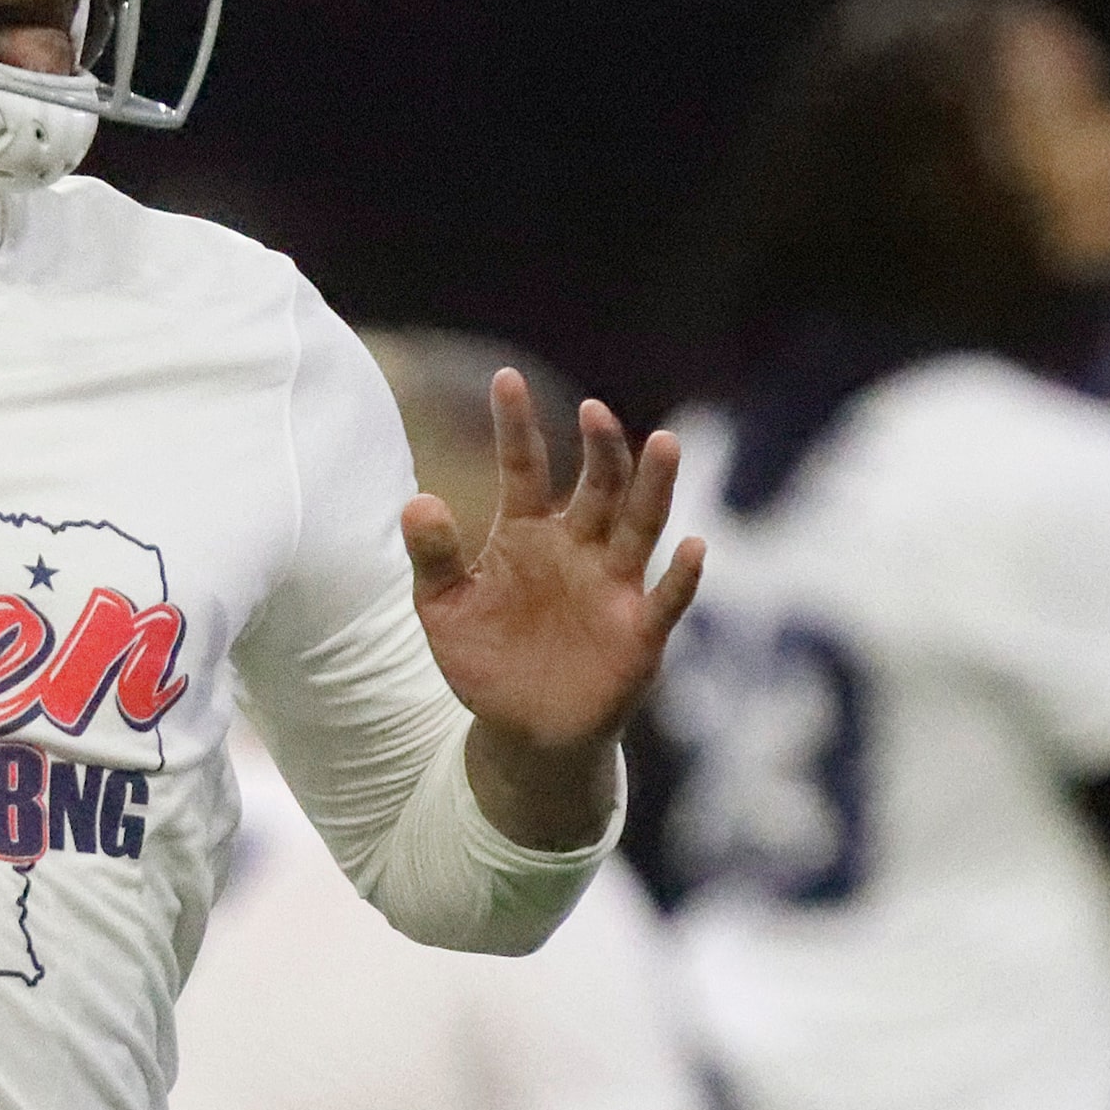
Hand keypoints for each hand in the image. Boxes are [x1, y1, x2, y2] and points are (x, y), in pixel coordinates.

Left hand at [406, 371, 704, 846]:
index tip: (506, 379)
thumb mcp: (444, 608)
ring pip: (641, 524)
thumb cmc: (485, 658)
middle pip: (596, 486)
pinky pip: (667, 597)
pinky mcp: (640, 630)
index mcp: (525, 533)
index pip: (523, 468)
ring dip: (652, 486)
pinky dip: (682, 575)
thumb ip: (434, 556)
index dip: (517, 427)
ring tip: (661, 442)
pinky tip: (694, 548)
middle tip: (593, 410)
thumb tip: (415, 502)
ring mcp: (613, 584)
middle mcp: (576, 547)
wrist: (523, 731)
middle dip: (599, 448)